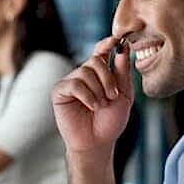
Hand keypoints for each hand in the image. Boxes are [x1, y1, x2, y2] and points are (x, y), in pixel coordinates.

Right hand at [51, 37, 132, 156]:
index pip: (101, 50)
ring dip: (98, 91)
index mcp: (100, 73)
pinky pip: (74, 84)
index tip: (116, 40)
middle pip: (95, 60)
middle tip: (113, 96)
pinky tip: (92, 107)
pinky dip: (87, 96)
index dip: (107, 43)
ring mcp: (71, 81)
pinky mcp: (59, 91)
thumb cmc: (110, 121)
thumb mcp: (124, 95)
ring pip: (85, 72)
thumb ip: (123, 72)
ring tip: (101, 106)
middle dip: (108, 78)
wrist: (98, 142)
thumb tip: (123, 48)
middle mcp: (84, 74)